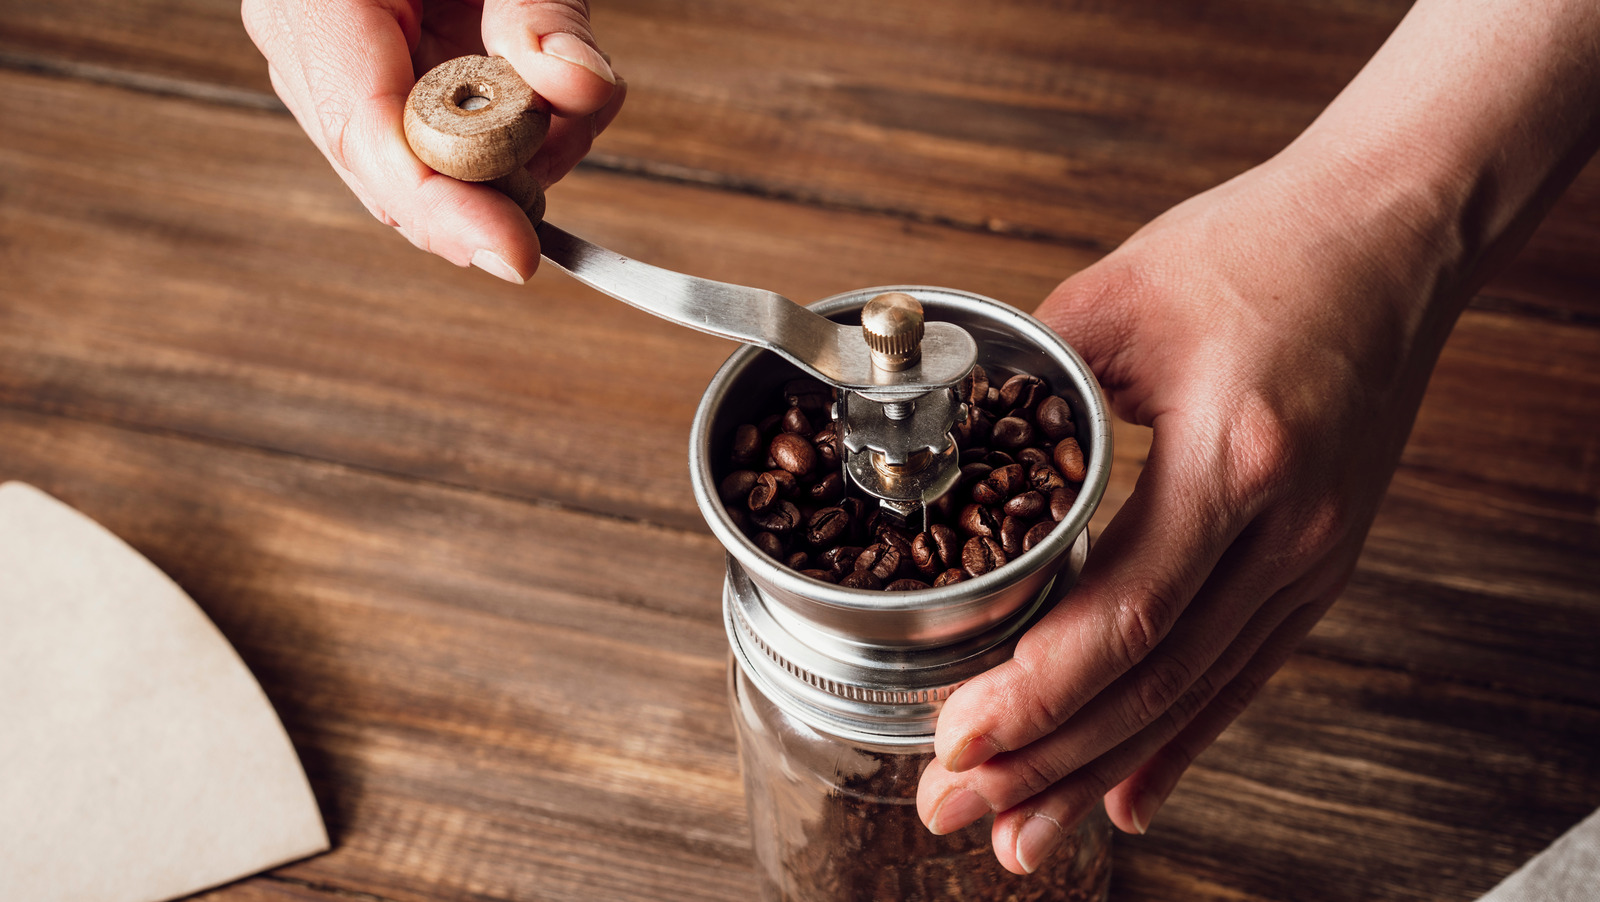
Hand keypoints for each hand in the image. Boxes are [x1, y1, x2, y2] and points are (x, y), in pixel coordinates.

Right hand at [243, 0, 625, 282]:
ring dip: (512, 168)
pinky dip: (505, 144)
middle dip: (487, 197)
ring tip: (565, 106)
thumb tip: (581, 89)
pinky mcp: (374, 74)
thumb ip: (542, 11)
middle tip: (557, 209)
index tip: (519, 259)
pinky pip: (432, 143)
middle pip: (389, 172)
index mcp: (311, 2)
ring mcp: (333, 64)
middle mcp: (306, 41)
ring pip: (418, 170)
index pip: (369, 135)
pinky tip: (546, 110)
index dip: (444, 212)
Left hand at [915, 145, 1470, 871]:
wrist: (1394, 234)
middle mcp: (1288, 526)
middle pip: (1155, 680)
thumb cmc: (1264, 246)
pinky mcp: (1318, 564)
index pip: (1127, 609)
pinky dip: (1177, 741)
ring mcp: (1314, 555)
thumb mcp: (1121, 296)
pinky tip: (1124, 798)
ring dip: (1097, 771)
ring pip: (1193, 695)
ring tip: (1022, 835)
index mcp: (1235, 455)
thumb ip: (1027, 380)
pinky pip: (1241, 673)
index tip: (958, 738)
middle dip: (1045, 760)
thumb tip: (941, 443)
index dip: (1037, 690)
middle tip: (954, 811)